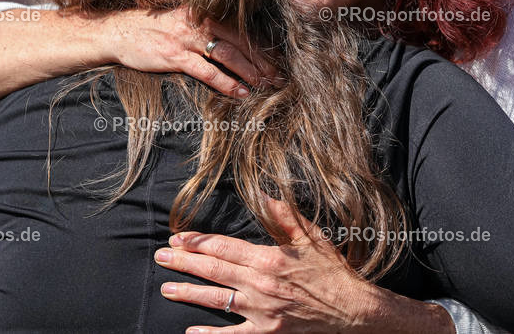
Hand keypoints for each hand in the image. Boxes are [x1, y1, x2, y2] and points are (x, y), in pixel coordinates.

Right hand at [99, 7, 276, 98]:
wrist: (117, 31)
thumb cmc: (152, 27)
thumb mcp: (182, 18)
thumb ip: (206, 25)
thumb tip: (234, 42)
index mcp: (204, 12)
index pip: (242, 29)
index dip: (262, 45)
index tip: (279, 59)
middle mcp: (200, 21)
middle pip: (241, 41)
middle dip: (264, 61)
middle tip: (281, 77)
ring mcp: (188, 38)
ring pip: (229, 55)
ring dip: (252, 72)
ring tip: (267, 86)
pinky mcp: (176, 56)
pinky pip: (208, 71)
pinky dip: (227, 83)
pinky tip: (240, 93)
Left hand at [155, 198, 450, 333]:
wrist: (353, 312)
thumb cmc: (333, 272)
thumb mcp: (313, 238)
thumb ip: (286, 216)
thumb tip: (264, 194)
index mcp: (270, 259)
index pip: (225, 248)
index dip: (199, 241)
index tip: (179, 236)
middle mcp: (261, 285)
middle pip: (214, 271)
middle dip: (184, 262)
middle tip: (160, 256)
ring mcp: (262, 312)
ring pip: (217, 301)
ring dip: (189, 293)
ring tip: (166, 288)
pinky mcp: (266, 333)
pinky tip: (191, 332)